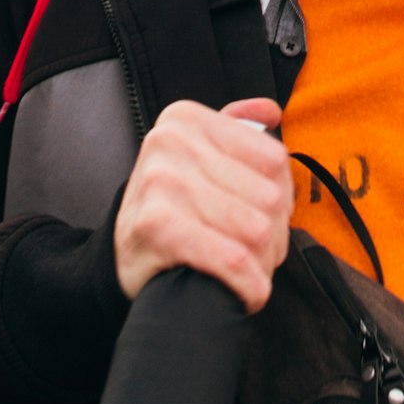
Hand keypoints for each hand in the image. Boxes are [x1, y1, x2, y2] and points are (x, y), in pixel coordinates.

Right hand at [113, 97, 292, 310]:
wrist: (121, 252)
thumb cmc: (170, 202)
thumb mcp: (194, 154)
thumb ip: (235, 127)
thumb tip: (271, 112)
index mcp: (185, 118)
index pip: (274, 158)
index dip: (283, 195)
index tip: (269, 215)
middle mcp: (171, 142)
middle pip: (270, 196)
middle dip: (275, 235)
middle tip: (260, 251)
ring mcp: (162, 182)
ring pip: (257, 229)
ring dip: (264, 263)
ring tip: (251, 269)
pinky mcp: (157, 227)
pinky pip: (232, 258)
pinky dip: (249, 283)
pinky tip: (247, 290)